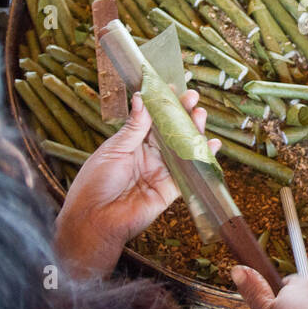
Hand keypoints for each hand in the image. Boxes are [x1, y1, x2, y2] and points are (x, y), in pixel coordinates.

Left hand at [54, 89, 219, 275]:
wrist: (95, 220)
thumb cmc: (95, 184)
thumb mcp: (114, 149)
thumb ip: (134, 127)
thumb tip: (142, 99)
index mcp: (131, 144)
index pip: (151, 120)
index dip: (162, 105)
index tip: (171, 88)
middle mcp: (148, 156)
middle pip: (170, 132)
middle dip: (182, 114)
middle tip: (193, 97)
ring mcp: (161, 172)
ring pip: (182, 148)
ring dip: (194, 131)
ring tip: (201, 114)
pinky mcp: (171, 189)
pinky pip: (190, 172)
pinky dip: (203, 158)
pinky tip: (212, 144)